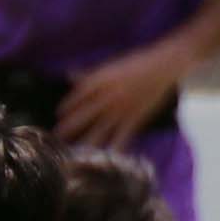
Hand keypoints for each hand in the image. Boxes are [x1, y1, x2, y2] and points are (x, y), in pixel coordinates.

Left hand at [54, 37, 186, 145]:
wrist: (163, 67)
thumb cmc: (136, 63)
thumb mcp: (110, 66)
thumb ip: (89, 74)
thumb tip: (68, 74)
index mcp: (100, 81)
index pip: (78, 95)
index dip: (68, 105)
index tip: (59, 114)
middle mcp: (108, 96)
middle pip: (85, 114)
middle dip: (70, 126)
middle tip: (57, 136)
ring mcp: (121, 108)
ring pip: (101, 128)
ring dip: (88, 141)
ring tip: (76, 152)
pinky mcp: (136, 116)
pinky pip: (123, 135)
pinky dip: (116, 146)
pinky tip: (110, 157)